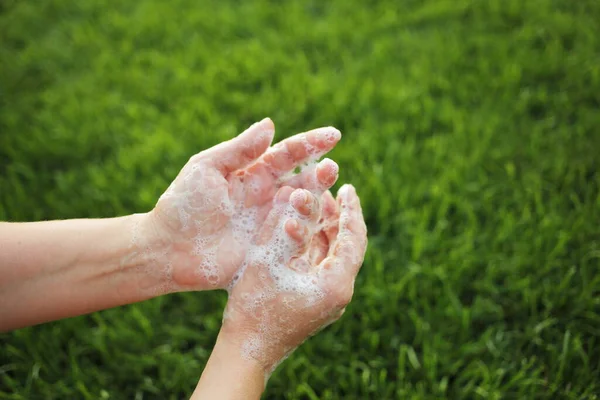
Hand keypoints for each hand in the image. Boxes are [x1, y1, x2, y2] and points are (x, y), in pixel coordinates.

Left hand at [136, 118, 340, 291]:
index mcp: (253, 174)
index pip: (288, 155)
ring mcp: (269, 224)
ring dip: (316, 200)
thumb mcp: (207, 168)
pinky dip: (308, 229)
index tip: (334, 135)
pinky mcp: (269, 250)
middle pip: (302, 181)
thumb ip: (239, 149)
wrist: (167, 249)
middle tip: (333, 168)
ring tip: (324, 193)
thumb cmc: (184, 205)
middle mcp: (266, 197)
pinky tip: (319, 221)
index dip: (311, 144)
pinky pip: (295, 238)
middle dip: (320, 173)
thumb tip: (271, 124)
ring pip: (303, 209)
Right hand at [220, 183, 367, 372]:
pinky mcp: (316, 302)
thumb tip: (295, 191)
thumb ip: (282, 225)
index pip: (354, 239)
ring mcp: (328, 300)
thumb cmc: (254, 309)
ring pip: (335, 257)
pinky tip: (302, 231)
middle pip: (347, 247)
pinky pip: (323, 267)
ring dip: (326, 231)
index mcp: (336, 284)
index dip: (351, 211)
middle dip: (338, 218)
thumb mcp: (267, 260)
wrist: (246, 352)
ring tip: (315, 206)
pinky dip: (315, 247)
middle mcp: (339, 293)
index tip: (348, 188)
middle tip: (330, 193)